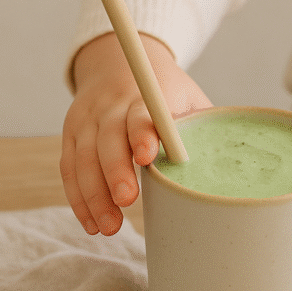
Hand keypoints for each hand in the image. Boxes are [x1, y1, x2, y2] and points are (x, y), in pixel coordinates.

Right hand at [61, 33, 211, 234]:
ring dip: (94, 196)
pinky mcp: (70, 134)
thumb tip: (222, 167)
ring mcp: (86, 120)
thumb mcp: (187, 96)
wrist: (114, 63)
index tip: (147, 157)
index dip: (142, 134)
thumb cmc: (163, 90)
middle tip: (126, 202)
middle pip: (107, 140)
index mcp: (143, 95)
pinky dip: (78, 198)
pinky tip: (90, 223)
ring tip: (108, 227)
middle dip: (115, 173)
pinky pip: (69, 168)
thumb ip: (199, 127)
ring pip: (83, 159)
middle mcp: (109, 107)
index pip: (141, 114)